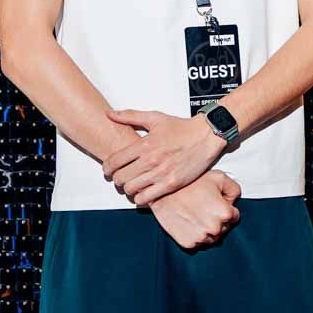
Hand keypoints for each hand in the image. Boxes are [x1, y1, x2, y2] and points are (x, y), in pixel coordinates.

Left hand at [102, 107, 228, 206]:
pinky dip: (141, 198)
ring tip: (132, 185)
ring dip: (128, 189)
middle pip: (120, 178)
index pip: (114, 161)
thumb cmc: (182, 128)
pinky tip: (143, 192)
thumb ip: (129, 116)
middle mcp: (151, 160)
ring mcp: (161, 173)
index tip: (108, 170)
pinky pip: (147, 198)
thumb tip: (109, 114)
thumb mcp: (154, 118)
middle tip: (121, 178)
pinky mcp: (171, 184)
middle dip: (117, 179)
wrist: (206, 136)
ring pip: (131, 189)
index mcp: (144, 144)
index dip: (106, 168)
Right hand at [150, 170, 241, 250]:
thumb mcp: (218, 177)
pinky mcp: (187, 243)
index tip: (215, 204)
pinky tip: (189, 223)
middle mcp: (214, 228)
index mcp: (225, 213)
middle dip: (217, 220)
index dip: (225, 208)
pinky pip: (198, 244)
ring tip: (196, 216)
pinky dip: (195, 236)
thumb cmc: (190, 183)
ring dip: (207, 230)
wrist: (163, 192)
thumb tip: (234, 202)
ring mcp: (201, 237)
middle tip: (204, 208)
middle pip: (223, 228)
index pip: (234, 217)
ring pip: (212, 238)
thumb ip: (233, 189)